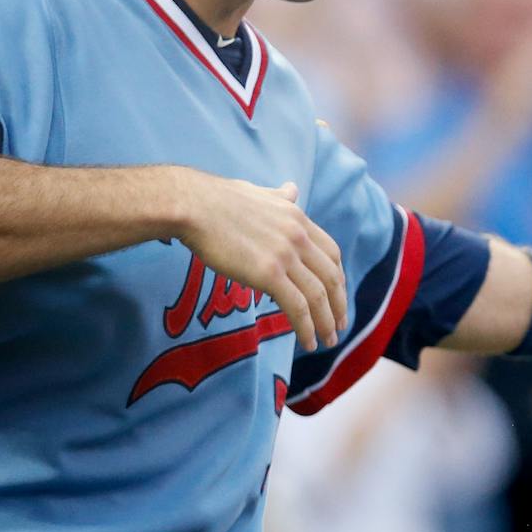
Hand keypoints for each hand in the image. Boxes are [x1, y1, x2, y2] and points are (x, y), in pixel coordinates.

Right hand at [175, 174, 348, 351]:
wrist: (191, 205)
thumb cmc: (216, 199)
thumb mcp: (258, 192)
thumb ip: (279, 196)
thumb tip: (292, 189)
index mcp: (298, 218)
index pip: (331, 254)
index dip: (338, 279)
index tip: (338, 297)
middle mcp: (298, 236)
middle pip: (331, 278)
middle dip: (339, 305)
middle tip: (340, 326)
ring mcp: (285, 255)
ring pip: (318, 296)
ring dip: (326, 323)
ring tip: (328, 341)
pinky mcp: (268, 274)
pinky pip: (297, 307)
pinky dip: (306, 328)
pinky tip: (308, 342)